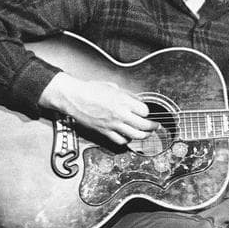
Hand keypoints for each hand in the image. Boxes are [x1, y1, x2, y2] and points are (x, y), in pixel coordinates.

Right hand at [39, 72, 158, 145]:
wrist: (74, 97)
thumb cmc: (90, 90)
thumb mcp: (112, 87)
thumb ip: (125, 95)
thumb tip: (134, 100)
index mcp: (123, 100)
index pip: (144, 111)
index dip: (147, 112)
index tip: (146, 112)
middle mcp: (120, 113)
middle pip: (143, 125)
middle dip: (152, 126)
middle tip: (155, 126)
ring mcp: (113, 124)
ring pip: (135, 135)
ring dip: (143, 135)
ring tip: (146, 134)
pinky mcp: (105, 132)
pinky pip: (120, 140)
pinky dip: (127, 140)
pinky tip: (128, 137)